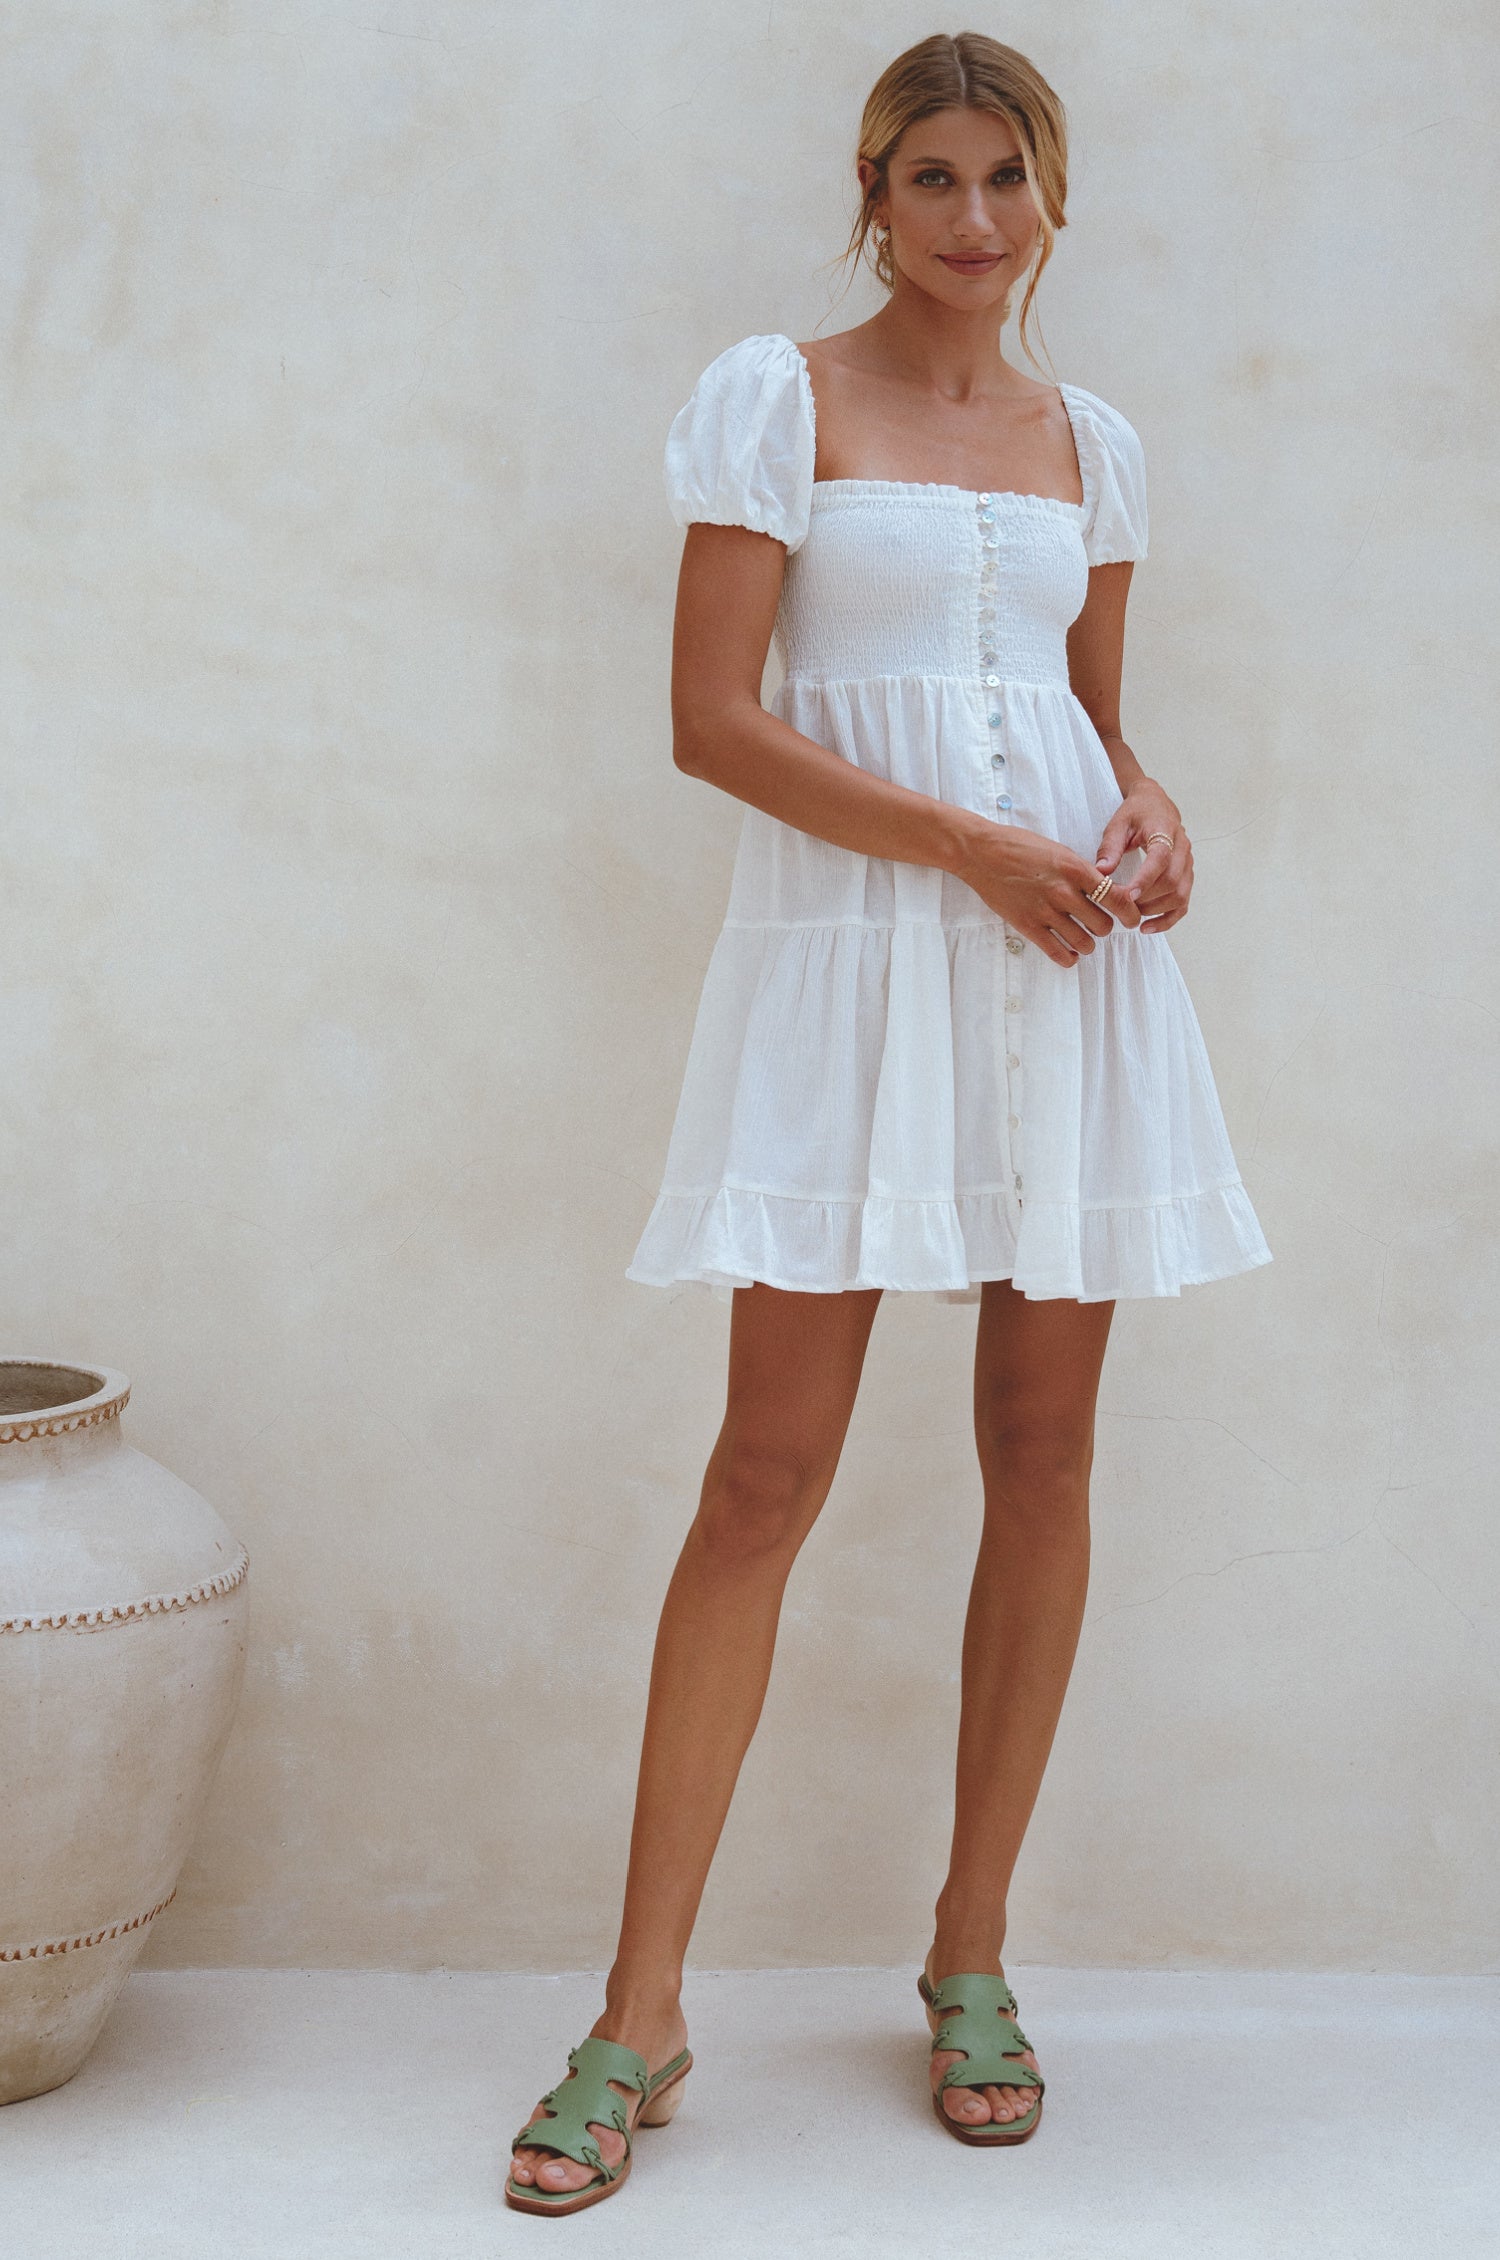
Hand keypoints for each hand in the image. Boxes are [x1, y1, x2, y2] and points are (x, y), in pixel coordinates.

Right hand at [956, 820, 1142, 966]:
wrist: (982, 853)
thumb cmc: (1020, 847)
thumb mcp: (1059, 851)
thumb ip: (1082, 873)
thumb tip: (1105, 891)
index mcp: (1076, 869)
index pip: (1117, 898)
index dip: (1130, 913)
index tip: (1131, 919)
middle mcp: (1063, 891)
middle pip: (1103, 925)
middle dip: (1105, 928)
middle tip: (1098, 925)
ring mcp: (1044, 910)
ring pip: (1084, 942)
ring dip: (1089, 944)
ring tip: (1084, 939)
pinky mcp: (1027, 925)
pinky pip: (1058, 953)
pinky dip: (1069, 958)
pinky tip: (1070, 953)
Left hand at [1094, 784, 1192, 933]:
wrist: (1156, 804)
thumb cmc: (1135, 813)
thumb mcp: (1118, 823)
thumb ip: (1110, 847)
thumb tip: (1101, 873)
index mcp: (1164, 831)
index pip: (1161, 859)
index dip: (1146, 879)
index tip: (1129, 896)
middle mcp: (1182, 848)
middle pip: (1172, 881)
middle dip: (1147, 899)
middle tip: (1123, 907)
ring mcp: (1188, 864)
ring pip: (1180, 895)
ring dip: (1156, 911)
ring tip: (1132, 916)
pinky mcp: (1186, 876)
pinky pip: (1183, 903)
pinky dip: (1168, 918)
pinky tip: (1148, 927)